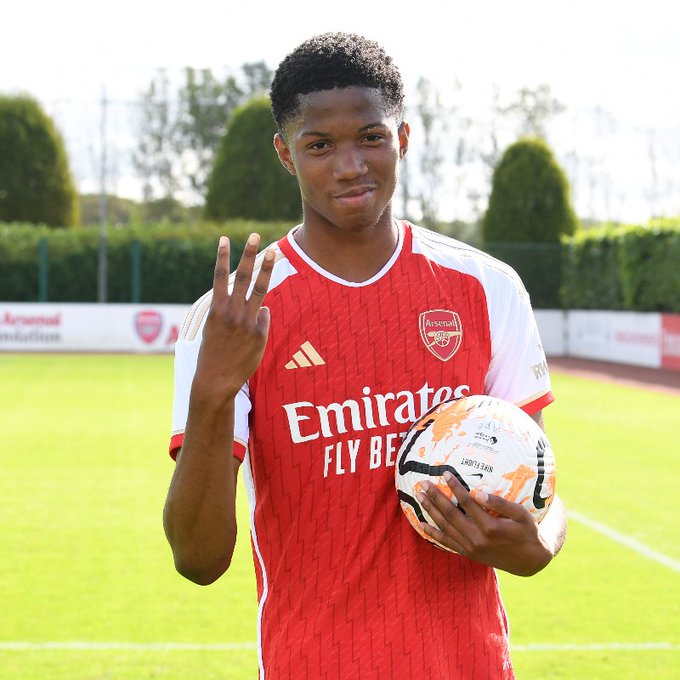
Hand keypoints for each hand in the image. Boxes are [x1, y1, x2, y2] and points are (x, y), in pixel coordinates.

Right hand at [192, 233, 274, 404]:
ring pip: (260, 290)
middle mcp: (232, 312)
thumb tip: (262, 307)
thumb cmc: (213, 352)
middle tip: (255, 235)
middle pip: (243, 277)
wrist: (216, 380)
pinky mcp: (260, 333)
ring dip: (266, 269)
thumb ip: (232, 312)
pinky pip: (263, 317)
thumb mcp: (214, 328)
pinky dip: (259, 319)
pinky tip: (248, 335)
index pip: (221, 277)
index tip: (225, 238)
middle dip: (249, 254)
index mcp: (216, 309)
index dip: (223, 257)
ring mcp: (248, 322)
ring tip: (273, 252)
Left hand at [416, 471, 553, 575]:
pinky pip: (446, 543)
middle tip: (423, 483)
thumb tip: (478, 493)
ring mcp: (470, 548)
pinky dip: (433, 533)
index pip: (466, 502)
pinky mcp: (468, 554)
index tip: (445, 473)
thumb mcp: (522, 515)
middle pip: (450, 514)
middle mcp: (477, 538)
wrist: (529, 561)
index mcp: (490, 527)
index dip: (454, 487)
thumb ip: (500, 503)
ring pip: (445, 527)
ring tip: (420, 496)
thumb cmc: (527, 531)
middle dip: (435, 497)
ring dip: (430, 511)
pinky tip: (421, 524)